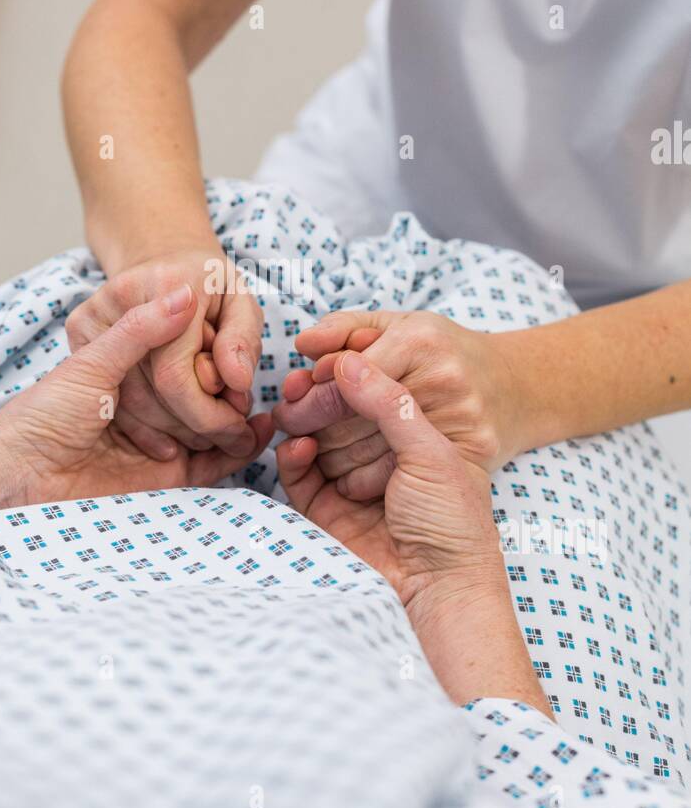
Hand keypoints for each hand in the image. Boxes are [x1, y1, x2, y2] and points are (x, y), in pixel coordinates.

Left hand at [0, 286, 272, 513]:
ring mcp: (161, 442)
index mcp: (130, 372)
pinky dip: (238, 451)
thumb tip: (186, 295)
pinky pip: (212, 466)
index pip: (184, 358)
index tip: (226, 338)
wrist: (18, 477)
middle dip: (229, 388)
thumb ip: (140, 331)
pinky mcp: (168, 478)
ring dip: (239, 417)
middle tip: (245, 379)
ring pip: (214, 428)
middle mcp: (148, 406)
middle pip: (204, 394)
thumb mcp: (92, 363)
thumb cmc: (43, 414)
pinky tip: (258, 432)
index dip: (209, 353)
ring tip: (265, 405)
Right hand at [66, 243, 263, 460]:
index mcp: (165, 285)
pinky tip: (172, 437)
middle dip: (194, 426)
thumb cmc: (209, 284)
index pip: (175, 375)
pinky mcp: (77, 332)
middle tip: (229, 436)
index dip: (208, 414)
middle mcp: (118, 298)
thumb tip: (237, 382)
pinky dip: (145, 428)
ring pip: (128, 404)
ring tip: (206, 435)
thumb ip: (242, 341)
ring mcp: (91, 316)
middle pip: (149, 395)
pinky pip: (111, 397)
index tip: (237, 428)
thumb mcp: (242, 302)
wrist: (164, 258)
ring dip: (172, 432)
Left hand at [273, 310, 524, 500]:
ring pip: (361, 448)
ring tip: (314, 448)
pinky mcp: (468, 453)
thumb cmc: (445, 354)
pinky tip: (347, 473)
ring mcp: (459, 417)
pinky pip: (391, 476)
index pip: (341, 371)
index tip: (291, 395)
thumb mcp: (400, 326)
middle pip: (346, 411)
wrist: (518, 388)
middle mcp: (443, 377)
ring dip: (325, 454)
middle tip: (290, 424)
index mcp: (420, 340)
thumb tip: (303, 343)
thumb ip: (347, 328)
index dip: (309, 388)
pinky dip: (356, 480)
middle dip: (307, 420)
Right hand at [279, 349, 549, 712]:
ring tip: (292, 405)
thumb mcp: (429, 450)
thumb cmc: (453, 520)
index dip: (349, 372)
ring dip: (301, 420)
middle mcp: (379, 455)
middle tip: (299, 377)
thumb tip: (346, 362)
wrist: (442, 589)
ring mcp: (349, 482)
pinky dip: (292, 457)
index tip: (329, 353)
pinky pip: (299, 477)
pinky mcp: (325, 512)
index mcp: (411, 436)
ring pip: (313, 439)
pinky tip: (297, 444)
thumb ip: (388, 402)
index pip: (372, 392)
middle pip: (337, 413)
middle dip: (316, 394)